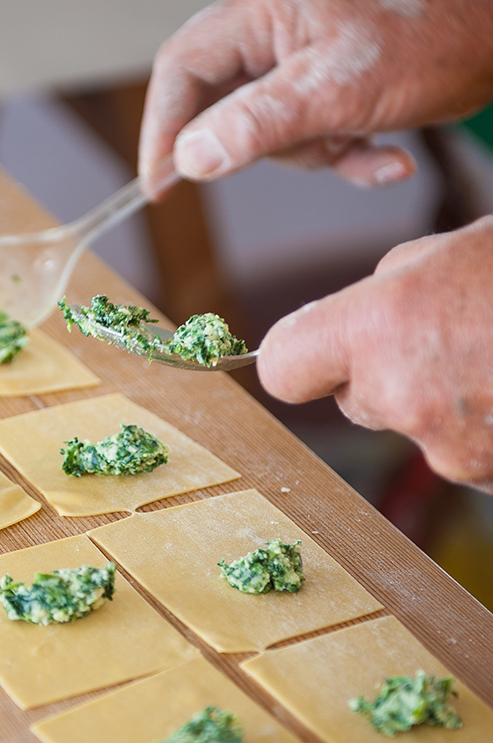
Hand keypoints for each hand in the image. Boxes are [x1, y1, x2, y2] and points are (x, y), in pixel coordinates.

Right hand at [139, 0, 492, 194]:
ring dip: (317, 153)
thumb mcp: (335, 88)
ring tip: (362, 137)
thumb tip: (191, 158)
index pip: (182, 70)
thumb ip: (256, 124)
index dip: (164, 128)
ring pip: (272, 135)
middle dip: (267, 146)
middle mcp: (273, 35)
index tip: (160, 183)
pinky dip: (348, 159)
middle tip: (311, 146)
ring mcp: (302, 64)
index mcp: (260, 13)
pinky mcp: (332, 90)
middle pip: (223, 108)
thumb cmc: (428, 36)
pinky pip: (315, 140)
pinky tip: (388, 157)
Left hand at [257, 216, 492, 490]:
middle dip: (384, 375)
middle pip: (352, 399)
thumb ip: (387, 288)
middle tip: (445, 338)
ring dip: (436, 402)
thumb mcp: (451, 250)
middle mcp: (399, 397)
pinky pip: (458, 453)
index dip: (296, 357)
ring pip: (409, 426)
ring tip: (491, 357)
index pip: (281, 367)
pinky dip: (476, 427)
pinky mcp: (484, 481)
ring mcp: (445, 449)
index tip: (311, 349)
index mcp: (379, 327)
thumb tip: (361, 317)